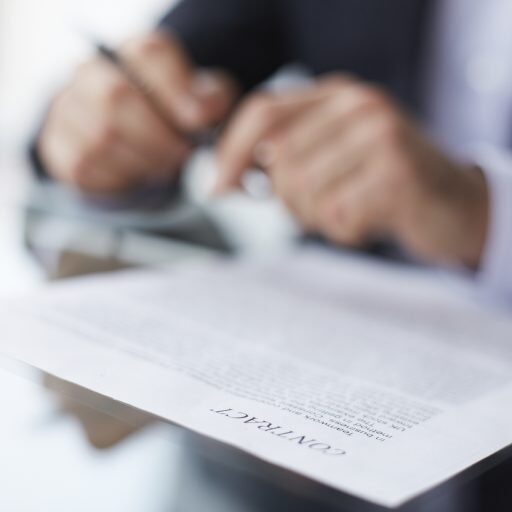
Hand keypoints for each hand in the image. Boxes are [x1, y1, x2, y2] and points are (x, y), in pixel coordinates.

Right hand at [38, 32, 237, 194]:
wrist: (130, 133)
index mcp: (135, 53)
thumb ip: (210, 101)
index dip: (176, 89)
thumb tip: (202, 115)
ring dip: (141, 161)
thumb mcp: (201, 101)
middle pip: (116, 97)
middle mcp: (93, 72)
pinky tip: (138, 173)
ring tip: (163, 166)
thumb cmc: (170, 115)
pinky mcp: (60, 145)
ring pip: (101, 137)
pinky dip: (120, 177)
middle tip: (182, 156)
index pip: (150, 55)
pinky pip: (87, 167)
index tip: (197, 122)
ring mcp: (70, 108)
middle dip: (158, 137)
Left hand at [217, 76, 488, 267]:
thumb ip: (283, 163)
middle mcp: (357, 105)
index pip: (263, 112)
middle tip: (320, 210)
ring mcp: (380, 134)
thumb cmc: (384, 186)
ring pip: (304, 192)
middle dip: (289, 202)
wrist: (454, 204)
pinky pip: (337, 216)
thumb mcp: (332, 162)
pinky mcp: (397, 173)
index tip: (217, 189)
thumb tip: (223, 181)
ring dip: (319, 219)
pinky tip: (371, 222)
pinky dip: (346, 232)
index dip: (231, 153)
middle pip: (280, 162)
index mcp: (336, 96)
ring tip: (351, 212)